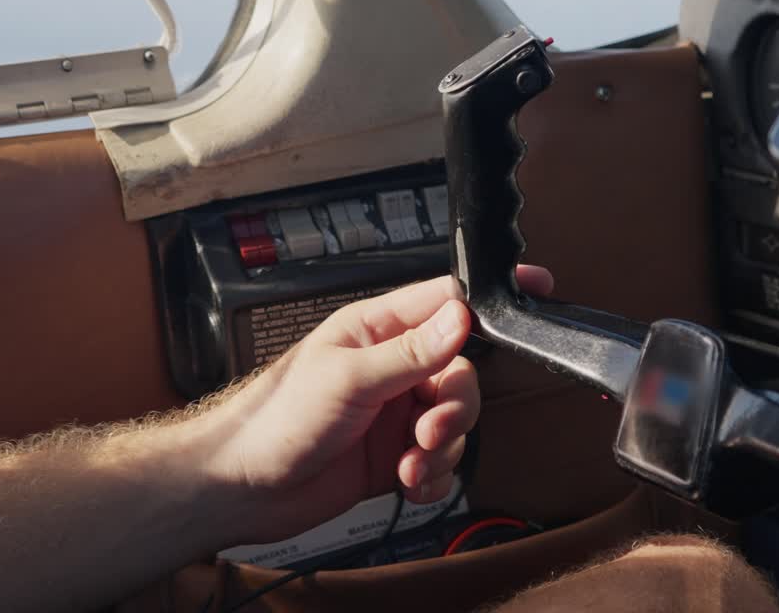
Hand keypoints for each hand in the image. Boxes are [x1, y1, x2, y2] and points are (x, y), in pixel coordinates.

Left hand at [197, 266, 553, 542]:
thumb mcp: (347, 377)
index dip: (491, 299)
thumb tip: (462, 317)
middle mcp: (393, 368)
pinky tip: (408, 482)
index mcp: (378, 329)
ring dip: (441, 448)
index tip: (537, 290)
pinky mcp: (394, 455)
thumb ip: (410, 351)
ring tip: (409, 462)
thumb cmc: (274, 418)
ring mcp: (395, 413)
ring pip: (455, 422)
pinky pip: (440, 462)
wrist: (242, 487)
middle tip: (429, 430)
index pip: (447, 301)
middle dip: (455, 407)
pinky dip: (432, 476)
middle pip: (461, 374)